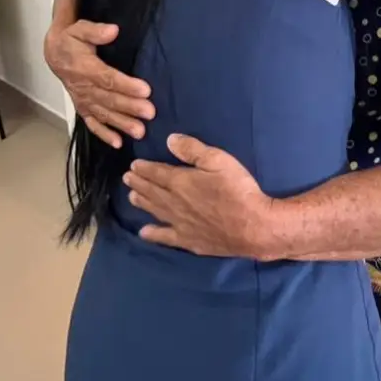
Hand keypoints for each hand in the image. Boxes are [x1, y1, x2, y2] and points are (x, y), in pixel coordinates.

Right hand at [45, 20, 153, 147]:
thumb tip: (112, 30)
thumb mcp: (79, 29)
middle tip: (150, 112)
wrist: (54, 54)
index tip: (145, 90)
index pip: (108, 78)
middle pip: (109, 99)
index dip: (126, 85)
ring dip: (122, 123)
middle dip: (130, 107)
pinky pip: (92, 123)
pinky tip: (119, 143)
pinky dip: (104, 134)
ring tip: (140, 131)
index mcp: (85, 67)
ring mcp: (83, 100)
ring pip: (104, 114)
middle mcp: (84, 87)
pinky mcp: (83, 108)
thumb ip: (95, 31)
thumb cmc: (71, 40)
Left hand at [126, 135, 275, 257]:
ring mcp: (179, 223)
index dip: (144, 168)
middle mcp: (174, 203)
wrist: (253, 226)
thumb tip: (169, 140)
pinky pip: (165, 237)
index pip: (156, 173)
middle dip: (139, 183)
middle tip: (128, 178)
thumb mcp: (219, 160)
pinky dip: (153, 234)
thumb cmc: (238, 189)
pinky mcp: (188, 240)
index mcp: (180, 181)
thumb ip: (193, 150)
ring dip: (142, 202)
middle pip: (152, 191)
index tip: (134, 165)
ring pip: (155, 211)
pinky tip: (144, 232)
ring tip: (132, 197)